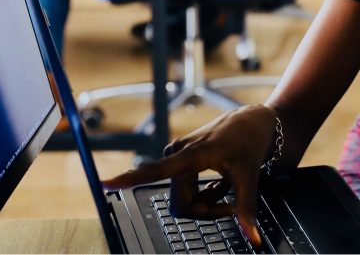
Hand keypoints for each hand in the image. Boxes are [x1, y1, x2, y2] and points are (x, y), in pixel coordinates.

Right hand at [102, 105, 279, 245]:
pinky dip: (206, 194)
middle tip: (230, 204)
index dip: (130, 179)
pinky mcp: (180, 160)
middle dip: (206, 211)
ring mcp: (178, 157)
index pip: (156, 170)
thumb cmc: (249, 141)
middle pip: (181, 204)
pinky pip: (187, 192)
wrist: (253, 121)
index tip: (106, 183)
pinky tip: (220, 182)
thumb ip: (246, 209)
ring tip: (226, 185)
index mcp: (190, 155)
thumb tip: (253, 238)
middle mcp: (177, 154)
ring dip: (207, 201)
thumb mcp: (250, 176)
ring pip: (184, 200)